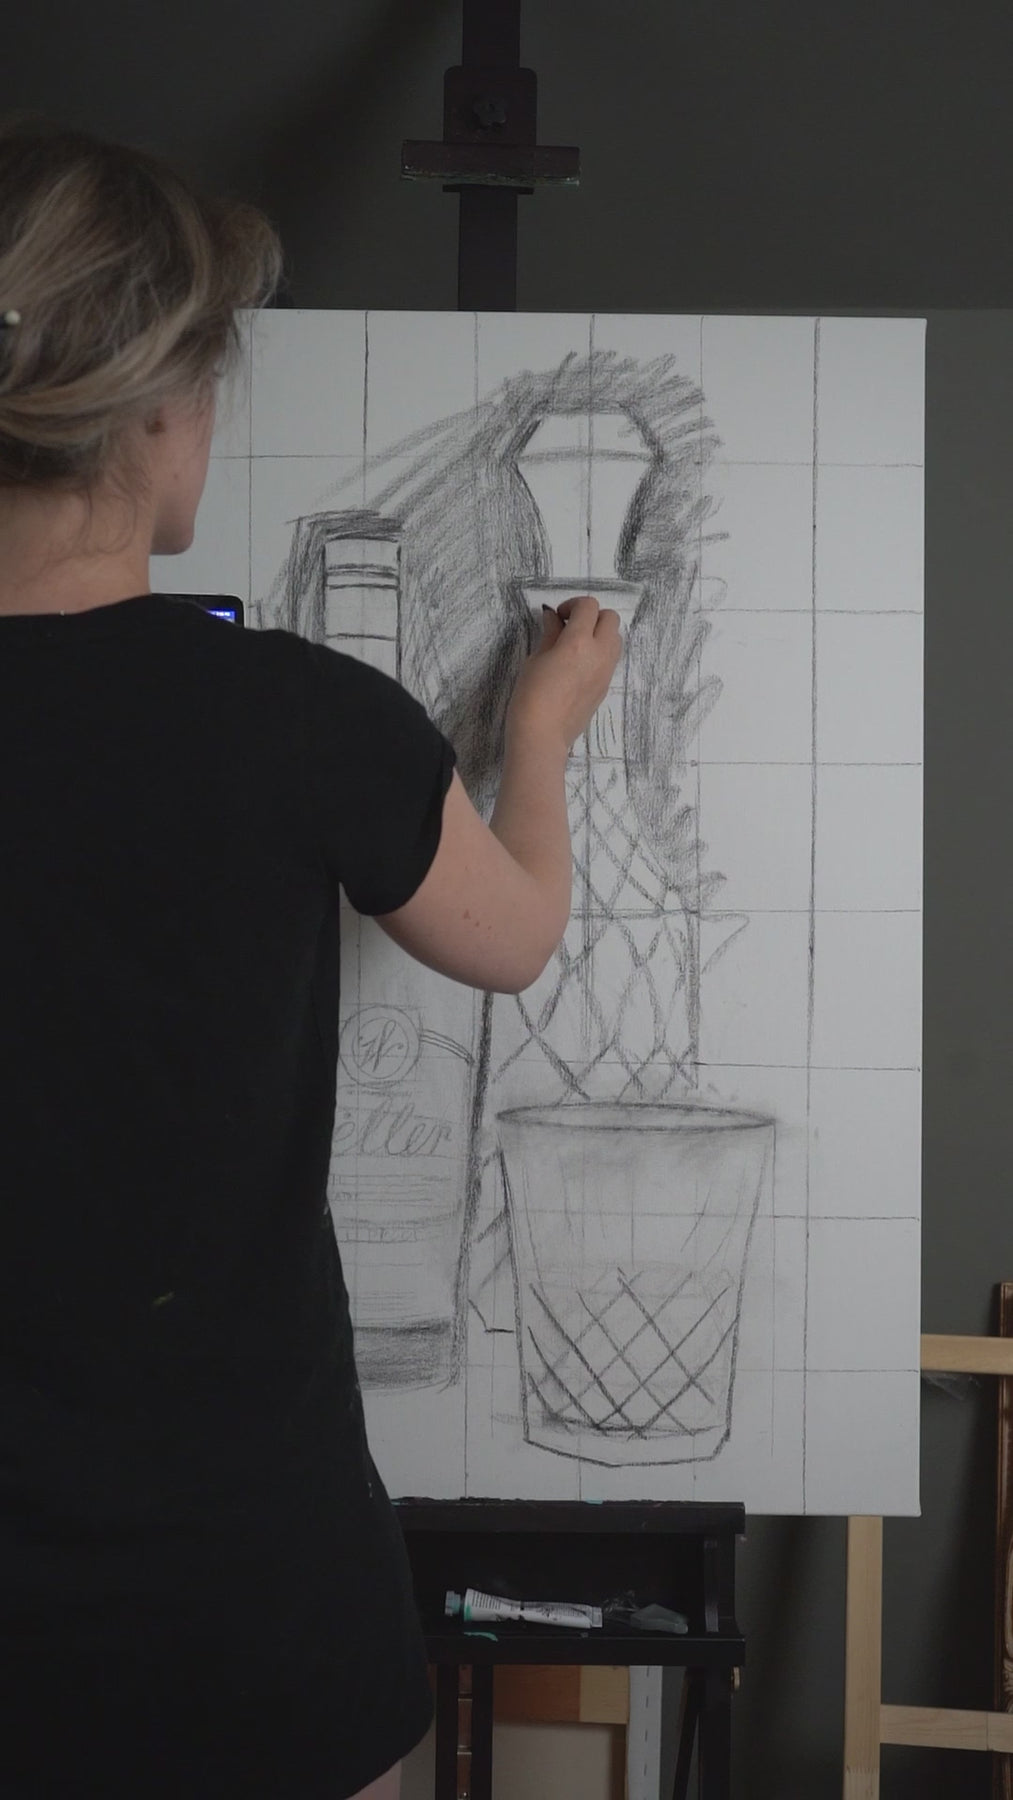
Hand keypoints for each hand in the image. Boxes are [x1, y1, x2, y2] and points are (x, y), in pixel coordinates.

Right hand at [505, 594, 622, 754]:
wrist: (542, 735)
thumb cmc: (530, 696)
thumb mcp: (535, 659)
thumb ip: (550, 634)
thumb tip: (553, 617)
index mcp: (579, 642)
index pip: (589, 606)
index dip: (572, 605)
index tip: (558, 616)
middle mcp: (599, 654)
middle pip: (610, 618)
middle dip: (592, 616)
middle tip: (570, 627)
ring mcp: (606, 671)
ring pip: (616, 638)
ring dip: (600, 633)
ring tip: (577, 645)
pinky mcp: (605, 686)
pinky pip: (611, 658)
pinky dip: (600, 652)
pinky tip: (579, 664)